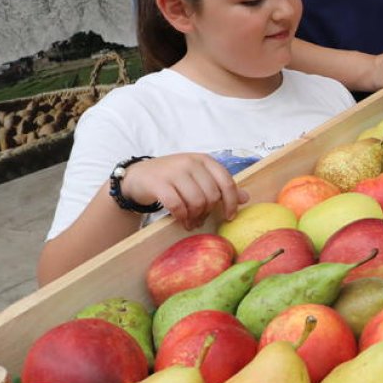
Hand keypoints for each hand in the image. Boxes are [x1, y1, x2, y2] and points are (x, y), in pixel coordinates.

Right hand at [120, 154, 248, 230]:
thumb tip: (245, 198)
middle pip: (212, 195)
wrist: (137, 176)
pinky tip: (181, 220)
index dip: (231, 202)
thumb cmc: (172, 178)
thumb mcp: (198, 177)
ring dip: (195, 217)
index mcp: (205, 160)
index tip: (229, 217)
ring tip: (191, 222)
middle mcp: (191, 162)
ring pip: (196, 201)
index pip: (227, 182)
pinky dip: (182, 217)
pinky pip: (177, 206)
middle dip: (208, 212)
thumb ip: (220, 185)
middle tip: (201, 219)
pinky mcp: (159, 183)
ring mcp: (174, 171)